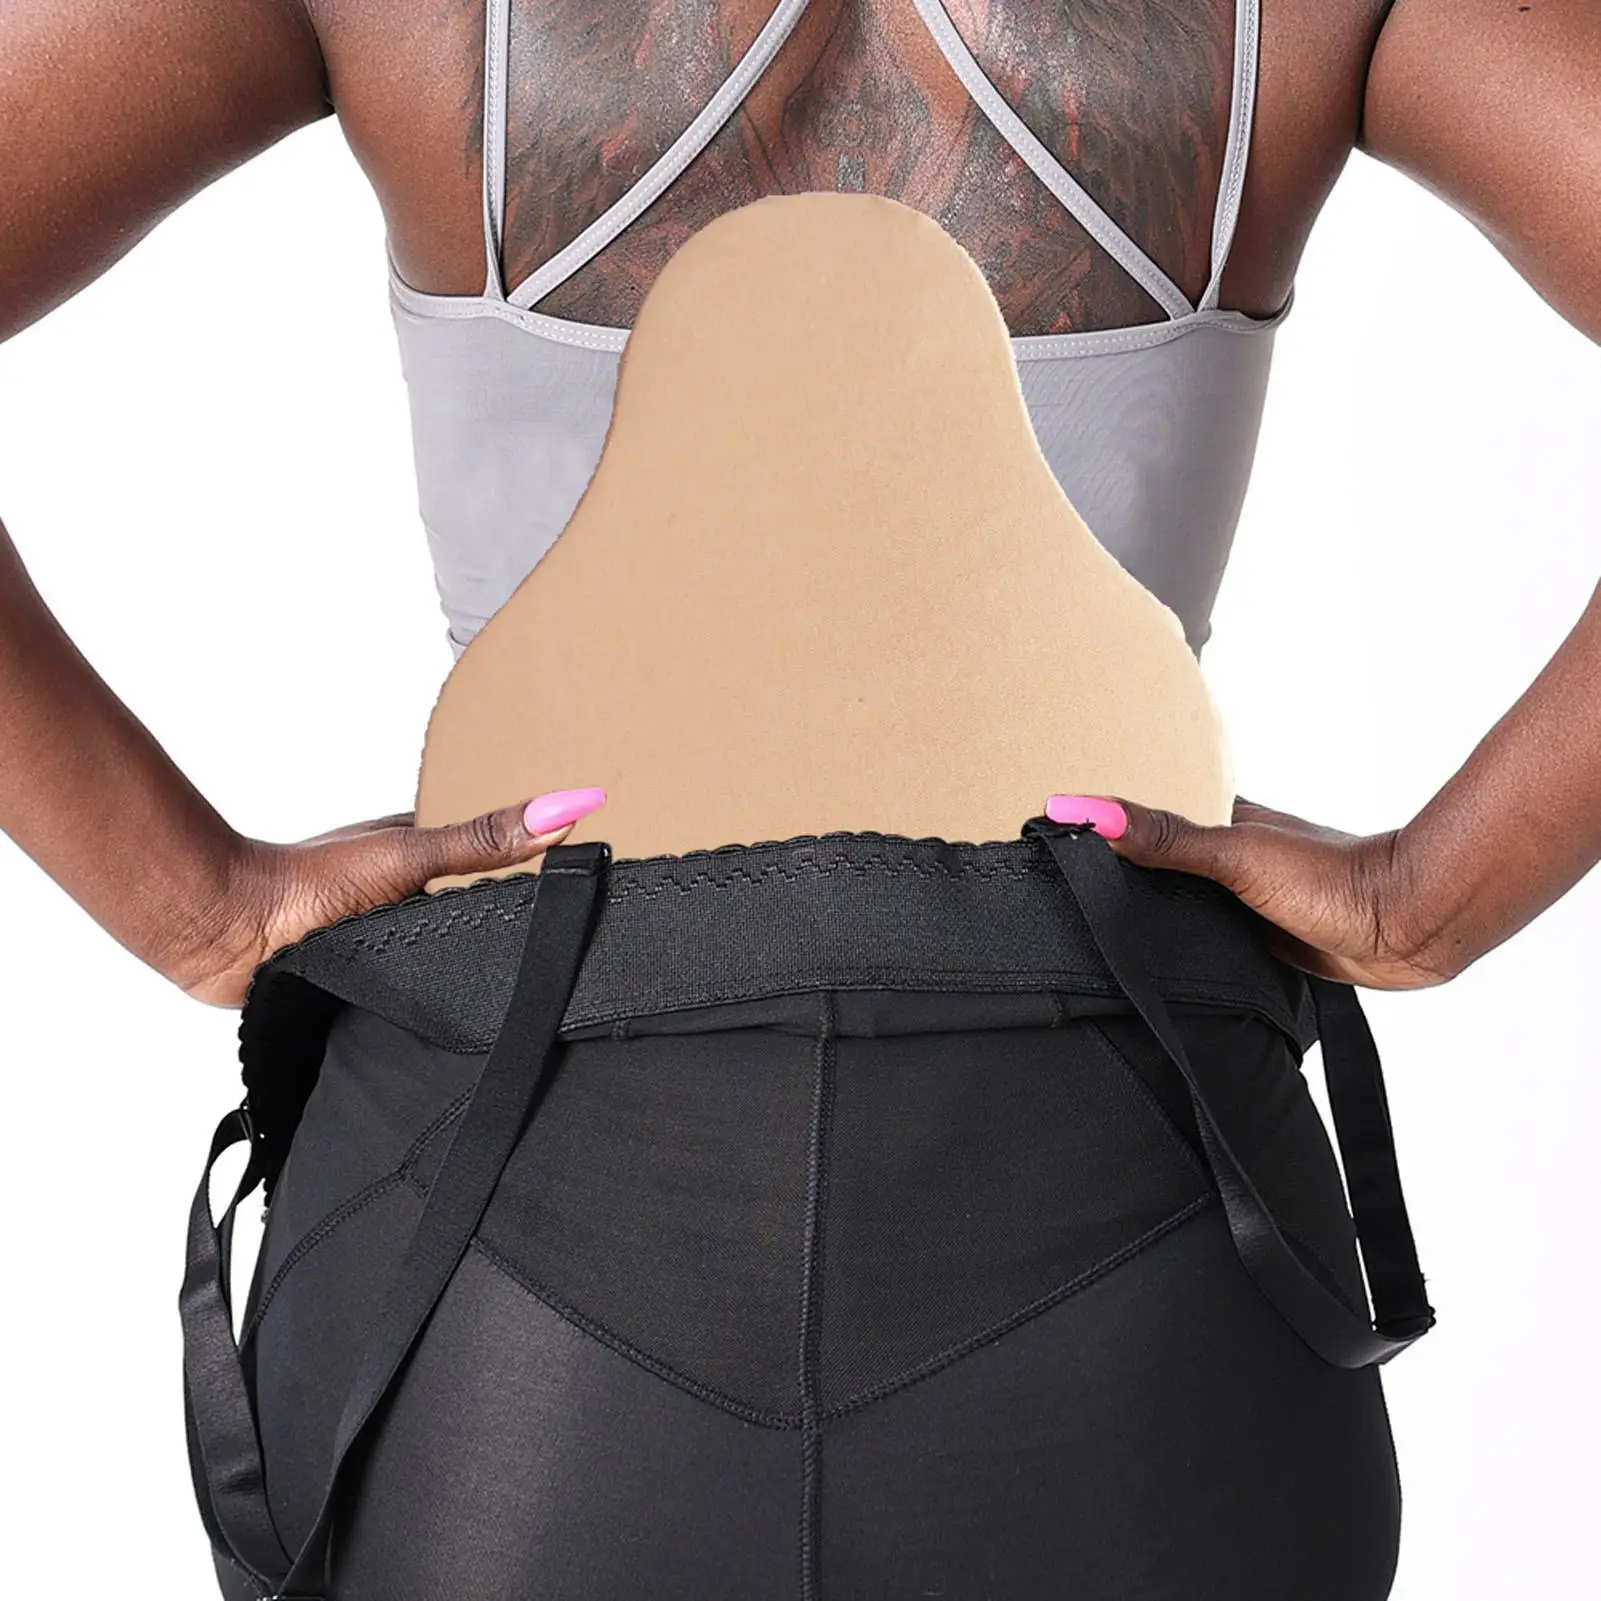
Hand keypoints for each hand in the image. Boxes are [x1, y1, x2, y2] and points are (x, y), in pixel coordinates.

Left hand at [169, 787, 606, 1008]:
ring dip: (455, 985)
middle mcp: (398, 902)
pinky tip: (442, 1028)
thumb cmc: (308, 884)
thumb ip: (488, 841)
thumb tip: (569, 805)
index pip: (494, 874)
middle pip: (469, 925)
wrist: (228, 933)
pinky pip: (406, 1006)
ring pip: (437, 970)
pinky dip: (421, 1014)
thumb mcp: (415, 855)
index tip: (582, 894)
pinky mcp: (356, 989)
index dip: (534, 885)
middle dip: (496, 947)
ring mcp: (376, 946)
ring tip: (499, 1007)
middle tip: (544, 967)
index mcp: (419, 860)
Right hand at [1044, 792, 1452, 990]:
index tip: (1046, 840)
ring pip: (1181, 910)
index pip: (1141, 824)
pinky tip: (1163, 969)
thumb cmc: (1332, 877)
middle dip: (1115, 881)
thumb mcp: (1231, 853)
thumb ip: (1159, 837)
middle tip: (1059, 896)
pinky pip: (1207, 945)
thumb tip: (1080, 808)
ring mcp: (1247, 902)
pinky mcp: (1263, 942)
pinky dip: (1184, 953)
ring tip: (1095, 937)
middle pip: (1156, 870)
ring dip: (1151, 921)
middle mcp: (1229, 860)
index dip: (1097, 831)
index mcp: (1219, 822)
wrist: (1408, 925)